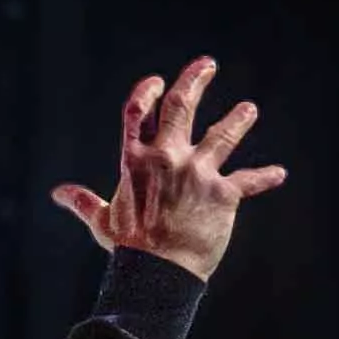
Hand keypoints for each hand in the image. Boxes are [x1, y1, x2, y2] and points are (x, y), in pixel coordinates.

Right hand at [47, 58, 283, 279]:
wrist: (159, 273)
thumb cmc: (129, 249)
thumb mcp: (102, 220)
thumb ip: (83, 201)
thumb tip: (58, 193)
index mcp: (134, 160)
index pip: (138, 112)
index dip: (147, 92)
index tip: (159, 81)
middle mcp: (167, 158)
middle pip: (181, 106)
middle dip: (195, 80)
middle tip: (208, 65)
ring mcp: (197, 173)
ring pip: (222, 135)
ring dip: (238, 120)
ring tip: (249, 109)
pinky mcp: (224, 194)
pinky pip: (249, 180)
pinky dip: (266, 177)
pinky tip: (279, 174)